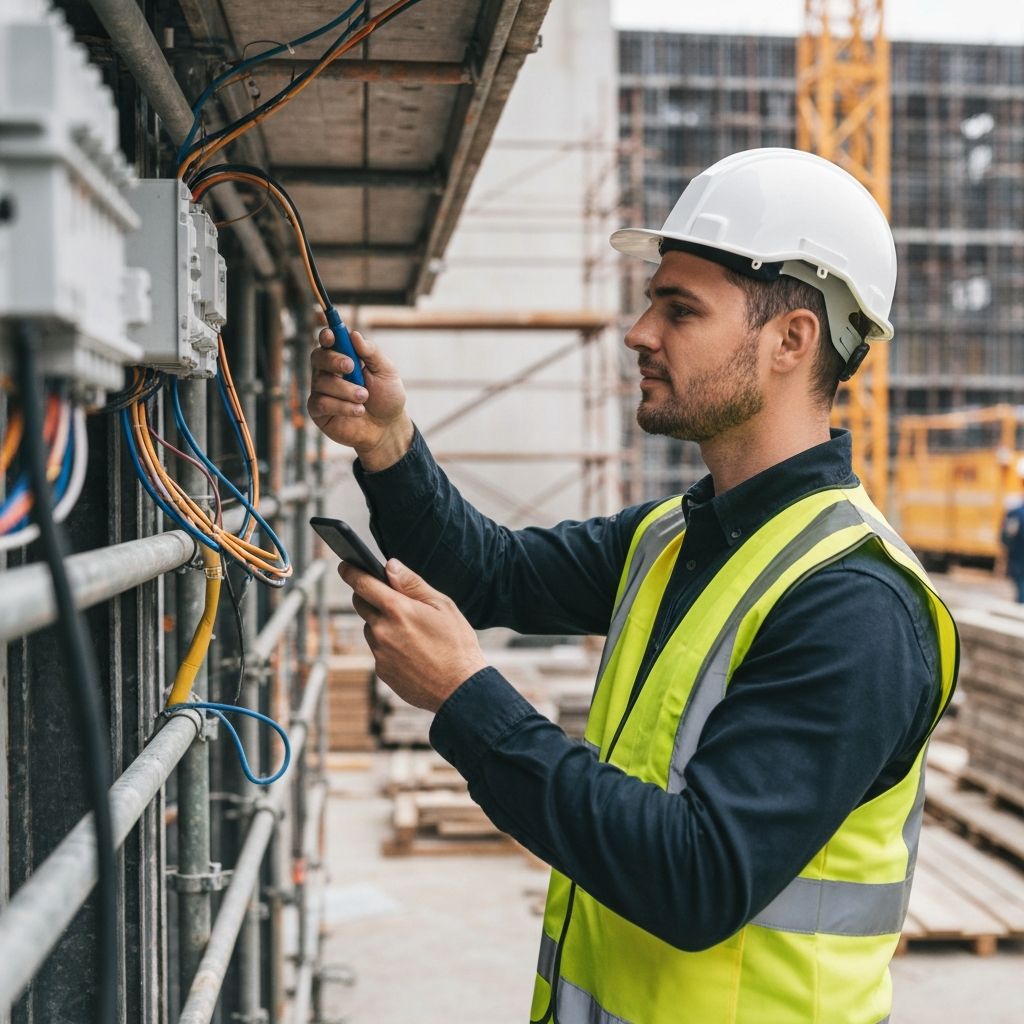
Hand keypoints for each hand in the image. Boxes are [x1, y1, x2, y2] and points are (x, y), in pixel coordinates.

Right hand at [307, 327, 412, 469]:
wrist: (388, 428)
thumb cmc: (386, 397)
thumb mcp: (387, 372)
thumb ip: (371, 353)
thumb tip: (354, 334)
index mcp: (344, 358)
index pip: (329, 342)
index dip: (327, 336)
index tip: (332, 335)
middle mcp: (328, 372)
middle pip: (317, 357)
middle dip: (333, 360)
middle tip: (351, 367)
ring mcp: (321, 391)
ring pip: (322, 382)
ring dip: (346, 389)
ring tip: (364, 397)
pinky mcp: (319, 412)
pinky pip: (321, 403)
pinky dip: (341, 406)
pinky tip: (358, 411)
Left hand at [340, 558, 486, 712]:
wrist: (460, 690)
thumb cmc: (457, 645)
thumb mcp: (442, 606)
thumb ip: (413, 584)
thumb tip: (390, 565)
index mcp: (397, 609)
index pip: (362, 583)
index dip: (351, 571)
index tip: (345, 565)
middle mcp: (382, 630)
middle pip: (361, 603)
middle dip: (370, 595)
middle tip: (393, 599)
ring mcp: (379, 652)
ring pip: (371, 628)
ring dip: (382, 623)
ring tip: (413, 632)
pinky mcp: (381, 671)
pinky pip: (379, 649)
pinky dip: (389, 645)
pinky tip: (413, 651)